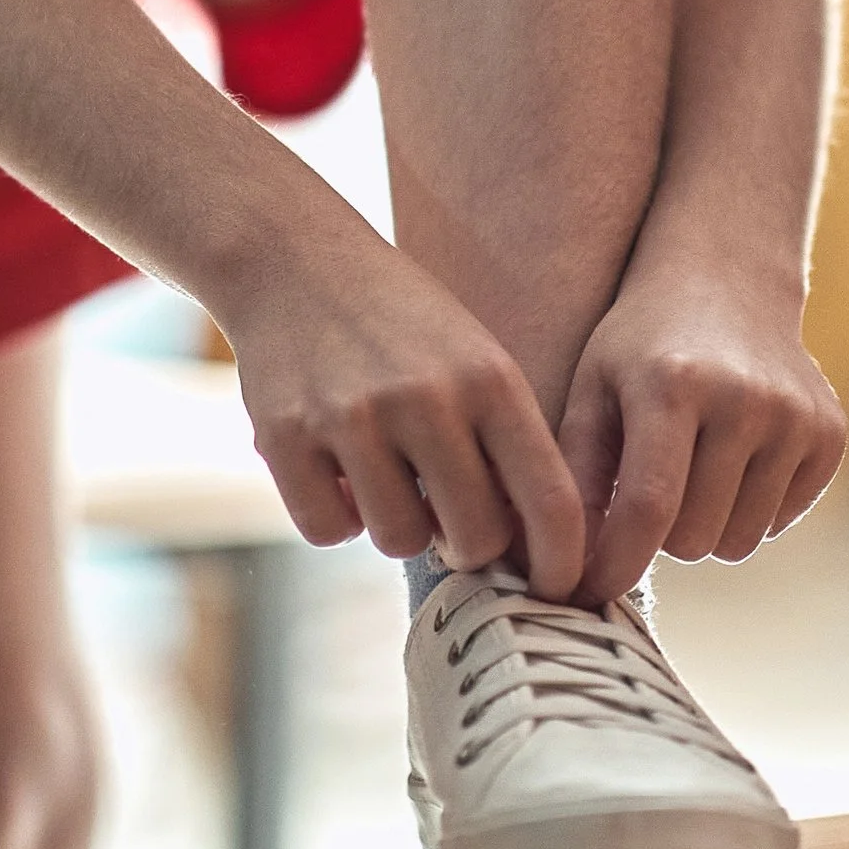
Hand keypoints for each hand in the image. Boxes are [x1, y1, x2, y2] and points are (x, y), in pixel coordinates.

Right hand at [224, 200, 588, 599]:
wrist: (294, 258)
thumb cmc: (402, 324)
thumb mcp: (476, 359)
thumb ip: (507, 444)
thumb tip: (535, 551)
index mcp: (491, 380)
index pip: (552, 500)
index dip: (562, 564)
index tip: (557, 591)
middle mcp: (428, 398)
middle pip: (475, 539)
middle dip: (466, 546)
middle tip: (448, 519)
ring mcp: (353, 417)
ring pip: (399, 540)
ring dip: (395, 525)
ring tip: (384, 474)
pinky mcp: (286, 436)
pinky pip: (327, 531)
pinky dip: (333, 516)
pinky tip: (332, 468)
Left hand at [556, 259, 848, 607]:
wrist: (727, 280)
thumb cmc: (641, 343)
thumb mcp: (593, 387)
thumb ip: (577, 473)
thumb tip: (568, 565)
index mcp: (673, 383)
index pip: (648, 507)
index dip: (616, 563)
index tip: (588, 592)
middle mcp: (744, 399)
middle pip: (694, 537)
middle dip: (660, 536)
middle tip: (650, 491)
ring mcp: (796, 416)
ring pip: (740, 542)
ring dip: (706, 528)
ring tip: (691, 473)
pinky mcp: (831, 433)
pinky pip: (780, 522)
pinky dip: (750, 509)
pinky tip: (734, 459)